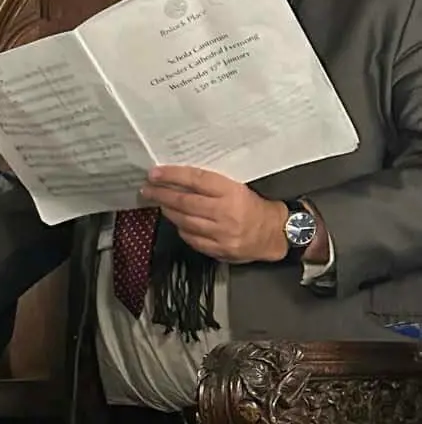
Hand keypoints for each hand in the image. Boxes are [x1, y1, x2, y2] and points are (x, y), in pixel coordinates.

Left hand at [140, 167, 289, 263]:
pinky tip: (176, 221)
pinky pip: (191, 238)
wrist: (276, 234)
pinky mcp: (219, 250)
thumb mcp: (239, 188)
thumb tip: (181, 178)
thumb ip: (213, 185)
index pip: (196, 180)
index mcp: (232, 192)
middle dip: (161, 194)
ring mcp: (221, 234)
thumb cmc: (256, 207)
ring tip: (159, 203)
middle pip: (185, 202)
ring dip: (168, 211)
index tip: (155, 173)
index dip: (172, 175)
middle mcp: (225, 213)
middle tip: (147, 189)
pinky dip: (181, 228)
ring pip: (185, 221)